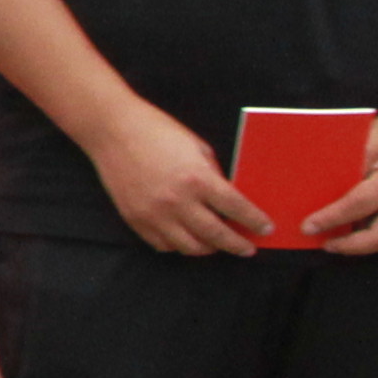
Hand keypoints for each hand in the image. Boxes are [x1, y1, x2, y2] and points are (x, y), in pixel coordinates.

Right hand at [86, 114, 271, 258]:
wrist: (112, 129)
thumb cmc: (156, 130)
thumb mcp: (196, 146)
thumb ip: (213, 174)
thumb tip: (225, 199)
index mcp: (197, 178)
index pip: (236, 209)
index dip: (255, 221)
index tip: (266, 228)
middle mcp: (177, 201)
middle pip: (217, 235)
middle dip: (238, 245)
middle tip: (247, 249)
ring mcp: (154, 214)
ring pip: (190, 247)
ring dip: (209, 248)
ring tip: (216, 244)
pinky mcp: (135, 219)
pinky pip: (163, 244)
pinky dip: (178, 245)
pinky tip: (186, 237)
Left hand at [304, 108, 377, 259]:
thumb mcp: (369, 143)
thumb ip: (350, 172)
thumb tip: (323, 197)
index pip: (356, 207)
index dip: (330, 220)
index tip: (308, 228)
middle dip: (350, 246)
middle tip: (328, 243)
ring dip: (372, 246)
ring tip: (351, 235)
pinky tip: (375, 227)